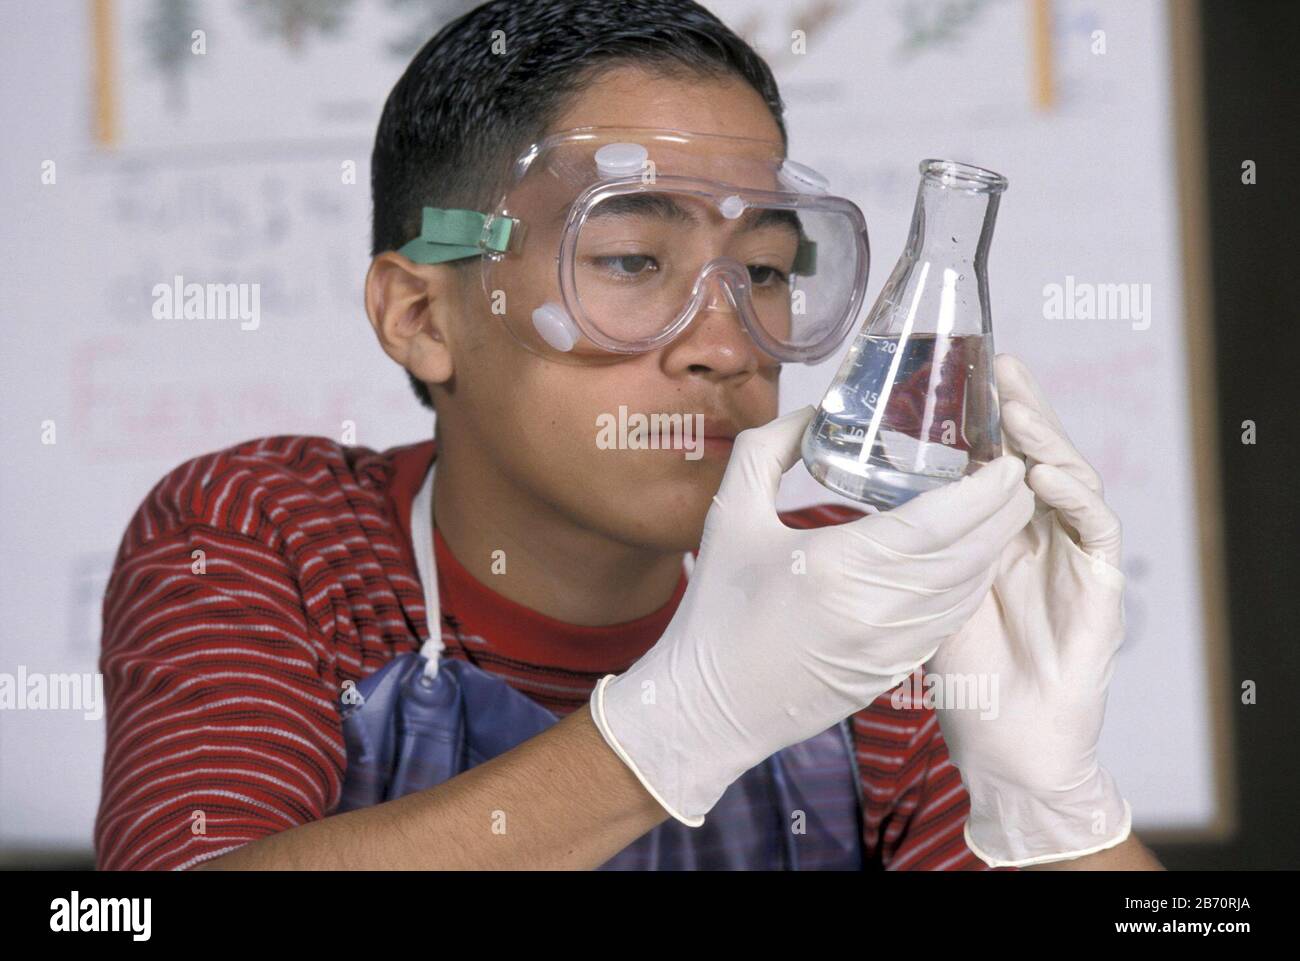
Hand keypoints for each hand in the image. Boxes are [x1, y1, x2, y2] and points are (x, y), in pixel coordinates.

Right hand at [589, 405, 1033, 824]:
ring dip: (997, 544)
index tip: (1008, 456)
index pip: (941, 519)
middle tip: (1017, 469)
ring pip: (971, 587)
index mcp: (839, 564)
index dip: (986, 488)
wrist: (711, 708)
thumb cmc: (718, 611)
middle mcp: (879, 608)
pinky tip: (973, 556)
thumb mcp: (729, 516)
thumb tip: (814, 413)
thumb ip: (769, 451)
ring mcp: (894, 646)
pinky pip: (954, 618)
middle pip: (972, 551)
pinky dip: (973, 581)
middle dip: (1007, 509)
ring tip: (1004, 506)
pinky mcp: (897, 670)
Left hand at [926, 353, 1131, 866]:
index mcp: (1002, 534)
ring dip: (1047, 443)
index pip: (1003, 460)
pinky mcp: (1100, 591)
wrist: (1005, 743)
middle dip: (1024, 410)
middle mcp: (1042, 539)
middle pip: (1041, 457)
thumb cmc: (965, 670)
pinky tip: (1047, 477)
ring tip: (1017, 413)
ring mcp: (1074, 561)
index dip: (994, 416)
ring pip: (1072, 482)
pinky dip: (1076, 500)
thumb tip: (861, 502)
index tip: (974, 371)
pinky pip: (1096, 533)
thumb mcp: (923, 592)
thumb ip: (910, 545)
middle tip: (1002, 367)